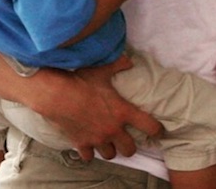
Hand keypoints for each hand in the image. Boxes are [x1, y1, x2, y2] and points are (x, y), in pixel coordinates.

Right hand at [29, 55, 161, 160]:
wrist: (57, 94)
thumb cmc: (81, 80)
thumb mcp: (102, 69)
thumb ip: (119, 64)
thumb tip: (130, 60)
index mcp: (122, 112)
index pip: (148, 126)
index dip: (157, 130)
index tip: (159, 131)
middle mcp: (112, 129)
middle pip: (130, 149)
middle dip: (130, 145)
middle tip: (128, 138)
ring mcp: (97, 139)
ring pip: (111, 155)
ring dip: (111, 149)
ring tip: (108, 141)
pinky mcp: (81, 144)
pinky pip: (89, 156)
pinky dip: (90, 152)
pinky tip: (89, 144)